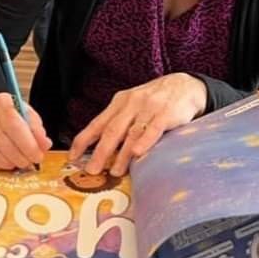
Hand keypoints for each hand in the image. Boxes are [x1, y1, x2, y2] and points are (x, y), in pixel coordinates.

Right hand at [0, 92, 52, 171]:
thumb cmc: (12, 116)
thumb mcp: (28, 116)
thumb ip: (37, 130)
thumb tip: (44, 144)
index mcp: (1, 102)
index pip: (13, 124)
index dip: (27, 143)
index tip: (37, 154)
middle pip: (4, 142)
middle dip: (22, 157)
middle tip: (32, 161)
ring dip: (11, 163)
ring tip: (20, 161)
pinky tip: (6, 161)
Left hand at [68, 73, 207, 176]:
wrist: (186, 85)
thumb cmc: (156, 100)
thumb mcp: (133, 106)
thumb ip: (120, 123)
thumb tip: (101, 150)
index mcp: (120, 103)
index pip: (97, 123)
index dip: (83, 141)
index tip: (72, 157)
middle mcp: (131, 104)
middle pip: (112, 130)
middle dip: (100, 152)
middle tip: (92, 170)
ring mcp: (149, 107)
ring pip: (131, 132)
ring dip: (121, 154)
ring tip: (115, 172)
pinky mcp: (166, 113)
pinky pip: (153, 128)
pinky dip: (144, 140)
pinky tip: (137, 153)